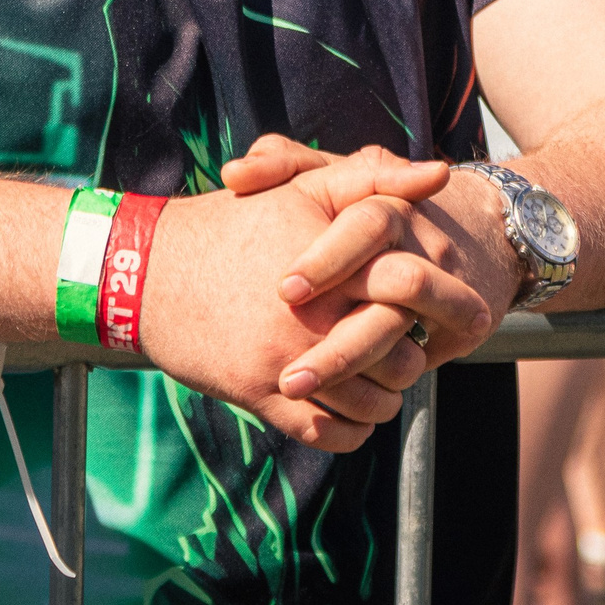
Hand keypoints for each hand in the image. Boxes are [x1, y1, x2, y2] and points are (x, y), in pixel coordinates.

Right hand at [137, 148, 490, 450]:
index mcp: (335, 263)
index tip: (456, 310)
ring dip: (384, 397)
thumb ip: (375, 178)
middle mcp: (315, 315)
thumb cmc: (234, 225)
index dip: (442, 304)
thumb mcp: (304, 188)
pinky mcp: (263, 394)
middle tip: (412, 348)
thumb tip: (442, 172)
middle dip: (412, 356)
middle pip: (401, 356)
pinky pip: (329, 432)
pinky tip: (350, 412)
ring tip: (381, 380)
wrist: (148, 271)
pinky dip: (350, 430)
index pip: (412, 293)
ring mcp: (289, 359)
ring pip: (371, 403)